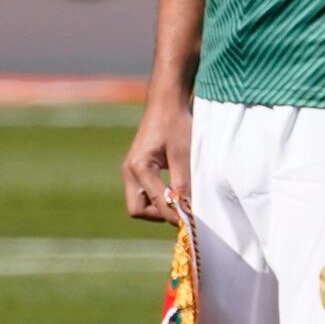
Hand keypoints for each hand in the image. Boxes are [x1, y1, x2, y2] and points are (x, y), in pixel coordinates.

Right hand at [121, 99, 188, 224]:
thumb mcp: (184, 154)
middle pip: (137, 210)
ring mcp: (131, 171)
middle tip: (183, 210)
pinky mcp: (137, 170)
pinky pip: (144, 193)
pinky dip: (159, 198)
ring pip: (139, 204)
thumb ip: (184, 182)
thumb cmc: (177, 125)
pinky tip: (176, 191)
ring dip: (160, 207)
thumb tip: (189, 209)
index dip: (175, 214)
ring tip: (182, 200)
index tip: (194, 219)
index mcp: (139, 167)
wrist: (166, 104)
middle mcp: (130, 171)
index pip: (157, 202)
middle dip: (160, 214)